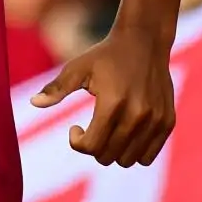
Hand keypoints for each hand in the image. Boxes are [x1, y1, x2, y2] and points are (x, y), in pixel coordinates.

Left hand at [30, 25, 176, 167]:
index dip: (77, 143)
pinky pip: (148, 156)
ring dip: (113, 152)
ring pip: (128, 160)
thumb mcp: (78, 68)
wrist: (144, 41)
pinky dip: (134, 152)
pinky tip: (125, 132)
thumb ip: (57, 88)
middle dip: (93, 147)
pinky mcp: (167, 122)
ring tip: (107, 131)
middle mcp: (137, 114)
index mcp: (113, 102)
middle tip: (91, 128)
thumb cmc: (105, 55)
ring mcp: (155, 120)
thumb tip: (34, 102)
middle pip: (108, 156)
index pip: (91, 146)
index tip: (75, 128)